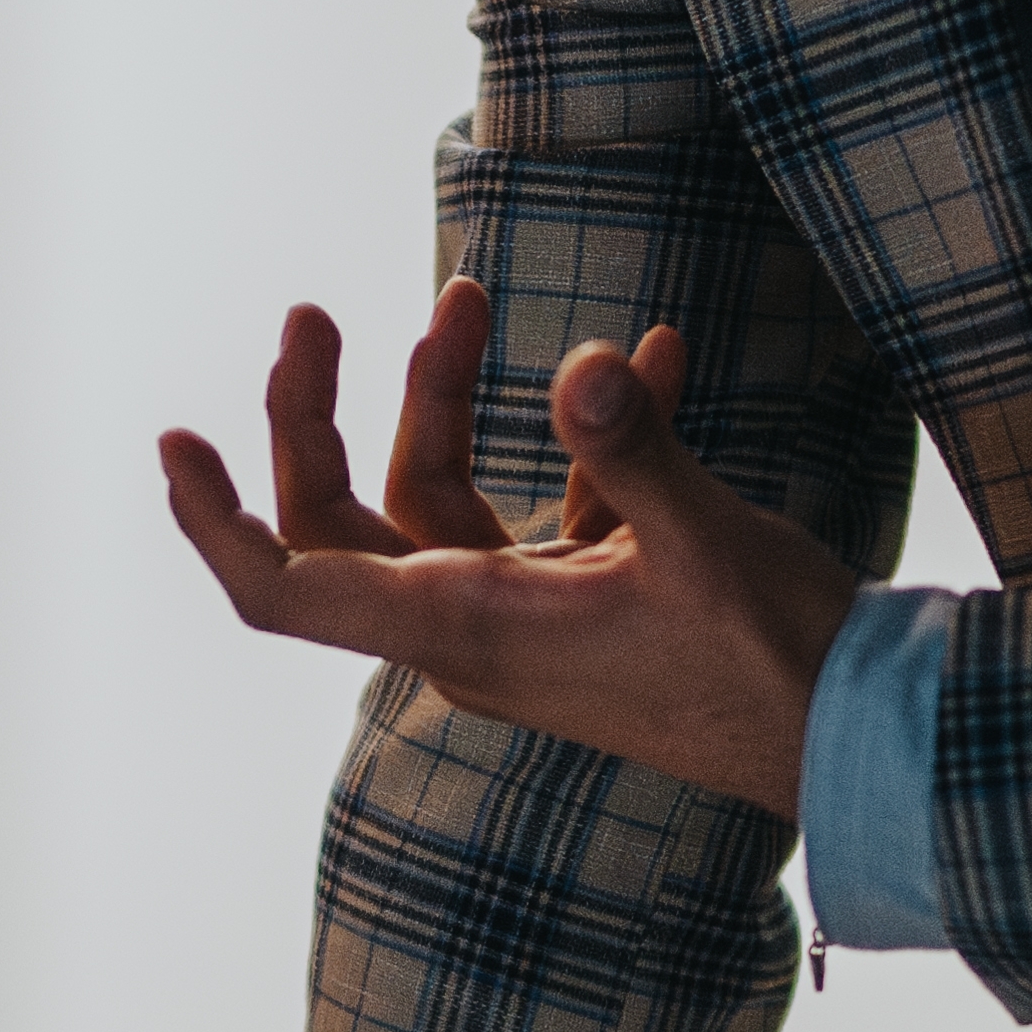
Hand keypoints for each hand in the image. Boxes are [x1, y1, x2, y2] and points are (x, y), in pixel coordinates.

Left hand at [159, 280, 856, 815]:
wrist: (859, 737)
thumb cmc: (775, 664)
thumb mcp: (705, 543)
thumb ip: (638, 448)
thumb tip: (586, 365)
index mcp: (465, 628)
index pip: (288, 589)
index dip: (215, 523)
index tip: (172, 442)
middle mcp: (472, 627)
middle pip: (341, 520)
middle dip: (318, 413)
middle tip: (313, 315)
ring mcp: (523, 616)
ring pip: (436, 495)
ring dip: (452, 395)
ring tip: (475, 295)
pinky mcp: (584, 602)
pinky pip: (545, 506)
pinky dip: (581, 435)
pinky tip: (653, 354)